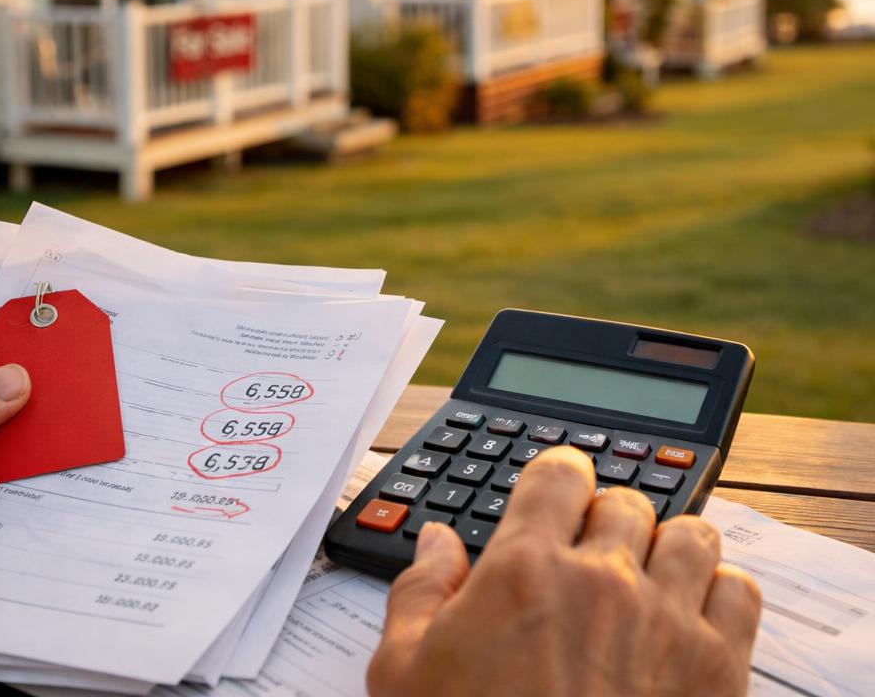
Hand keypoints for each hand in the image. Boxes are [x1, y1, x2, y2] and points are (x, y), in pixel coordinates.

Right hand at [369, 446, 760, 696]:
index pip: (561, 472)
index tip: (559, 496)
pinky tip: (691, 617)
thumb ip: (419, 590)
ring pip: (690, 534)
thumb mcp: (406, 675)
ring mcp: (666, 625)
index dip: (559, 478)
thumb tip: (436, 540)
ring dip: (668, 550)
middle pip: (626, 501)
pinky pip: (740, 592)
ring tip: (649, 582)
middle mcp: (601, 583)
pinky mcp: (717, 674)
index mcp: (525, 570)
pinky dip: (720, 593)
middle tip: (593, 558)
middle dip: (608, 521)